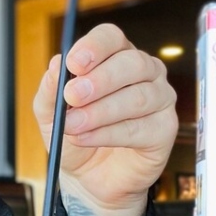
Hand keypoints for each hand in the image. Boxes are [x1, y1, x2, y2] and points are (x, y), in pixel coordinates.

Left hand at [33, 23, 177, 215]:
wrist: (88, 178)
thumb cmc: (74, 136)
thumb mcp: (50, 114)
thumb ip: (50, 91)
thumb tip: (55, 65)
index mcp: (114, 57)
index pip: (111, 38)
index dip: (94, 47)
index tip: (73, 63)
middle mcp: (143, 72)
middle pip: (131, 62)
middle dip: (99, 80)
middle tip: (72, 96)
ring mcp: (159, 99)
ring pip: (138, 96)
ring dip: (101, 112)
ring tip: (72, 126)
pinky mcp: (165, 129)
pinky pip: (142, 127)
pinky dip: (110, 134)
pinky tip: (87, 139)